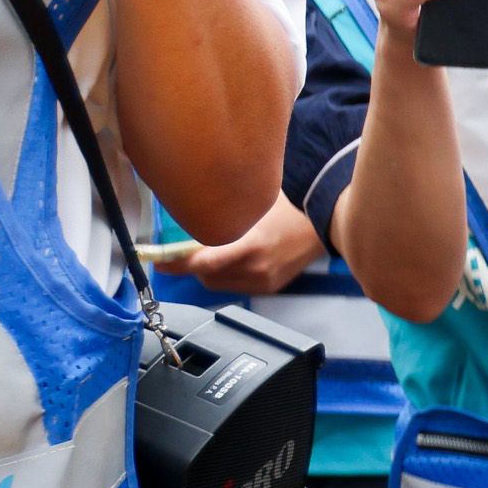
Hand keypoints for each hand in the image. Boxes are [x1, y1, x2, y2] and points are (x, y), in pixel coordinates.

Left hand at [155, 191, 326, 296]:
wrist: (329, 220)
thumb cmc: (295, 202)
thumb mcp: (257, 200)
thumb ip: (225, 210)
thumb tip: (192, 208)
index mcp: (252, 245)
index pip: (203, 263)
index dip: (176, 263)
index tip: (158, 259)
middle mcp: (257, 268)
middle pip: (205, 276)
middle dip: (191, 264)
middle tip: (181, 249)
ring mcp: (263, 281)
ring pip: (218, 283)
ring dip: (207, 270)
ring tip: (211, 248)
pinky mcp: (269, 287)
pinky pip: (235, 284)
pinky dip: (226, 273)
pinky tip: (234, 255)